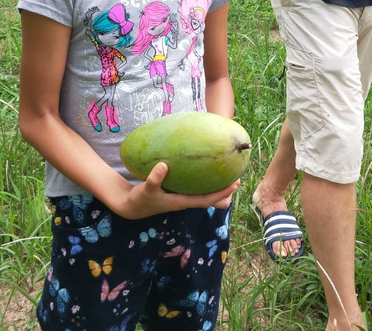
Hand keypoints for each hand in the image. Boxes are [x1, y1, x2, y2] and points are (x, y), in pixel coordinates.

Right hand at [115, 162, 238, 219]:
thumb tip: (164, 165)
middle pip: (210, 199)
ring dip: (216, 187)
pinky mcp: (178, 192)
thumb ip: (154, 179)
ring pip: (204, 194)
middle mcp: (185, 201)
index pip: (206, 200)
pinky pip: (195, 188)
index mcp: (181, 202)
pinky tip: (206, 171)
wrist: (133, 207)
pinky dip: (203, 182)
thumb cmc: (140, 199)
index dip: (221, 193)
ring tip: (228, 175)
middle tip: (238, 178)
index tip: (234, 184)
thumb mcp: (146, 189)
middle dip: (224, 191)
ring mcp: (182, 197)